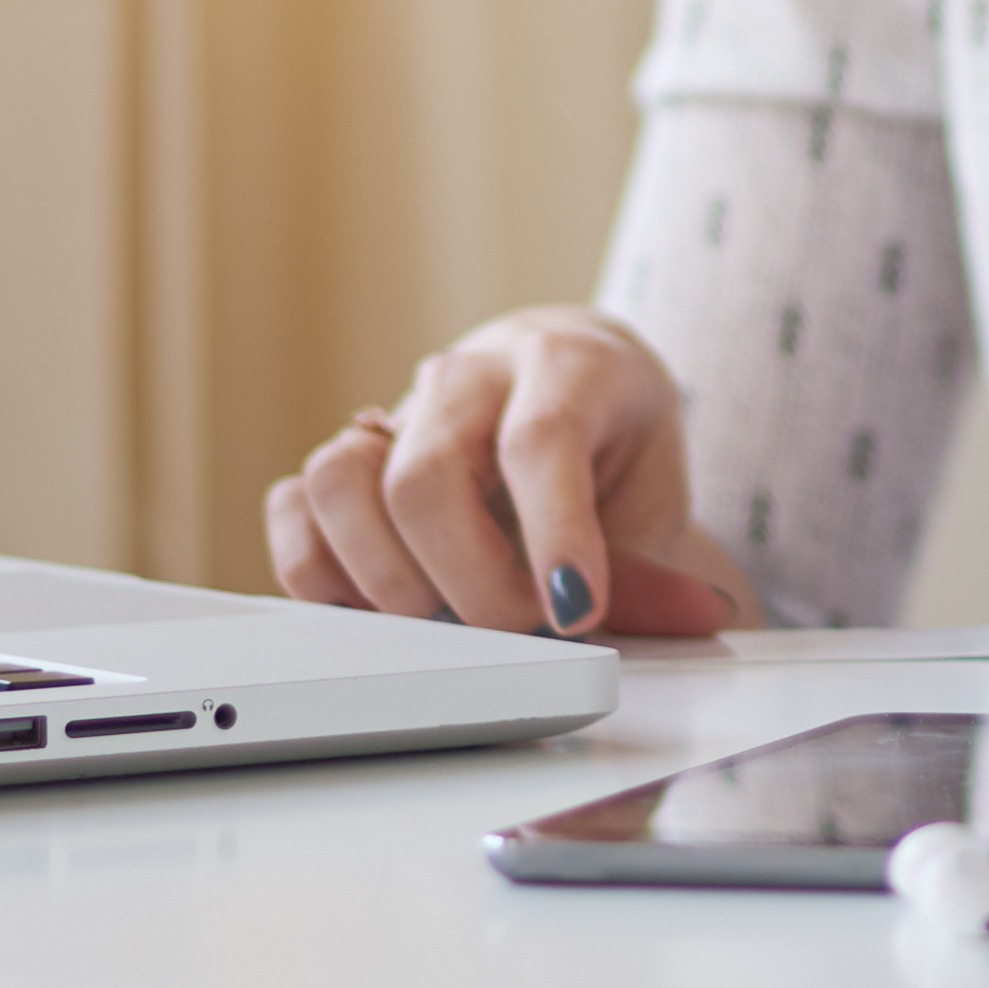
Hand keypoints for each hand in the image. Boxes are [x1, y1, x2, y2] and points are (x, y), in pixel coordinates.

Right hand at [260, 305, 750, 639]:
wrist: (572, 390)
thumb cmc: (612, 446)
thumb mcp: (652, 496)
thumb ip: (651, 567)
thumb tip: (693, 615)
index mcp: (565, 364)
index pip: (540, 438)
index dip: (554, 532)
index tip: (575, 611)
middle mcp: (469, 376)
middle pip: (424, 477)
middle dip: (469, 583)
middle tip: (519, 623)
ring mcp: (396, 410)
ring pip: (339, 480)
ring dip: (386, 579)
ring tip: (445, 614)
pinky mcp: (346, 454)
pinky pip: (294, 503)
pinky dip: (319, 570)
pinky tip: (379, 602)